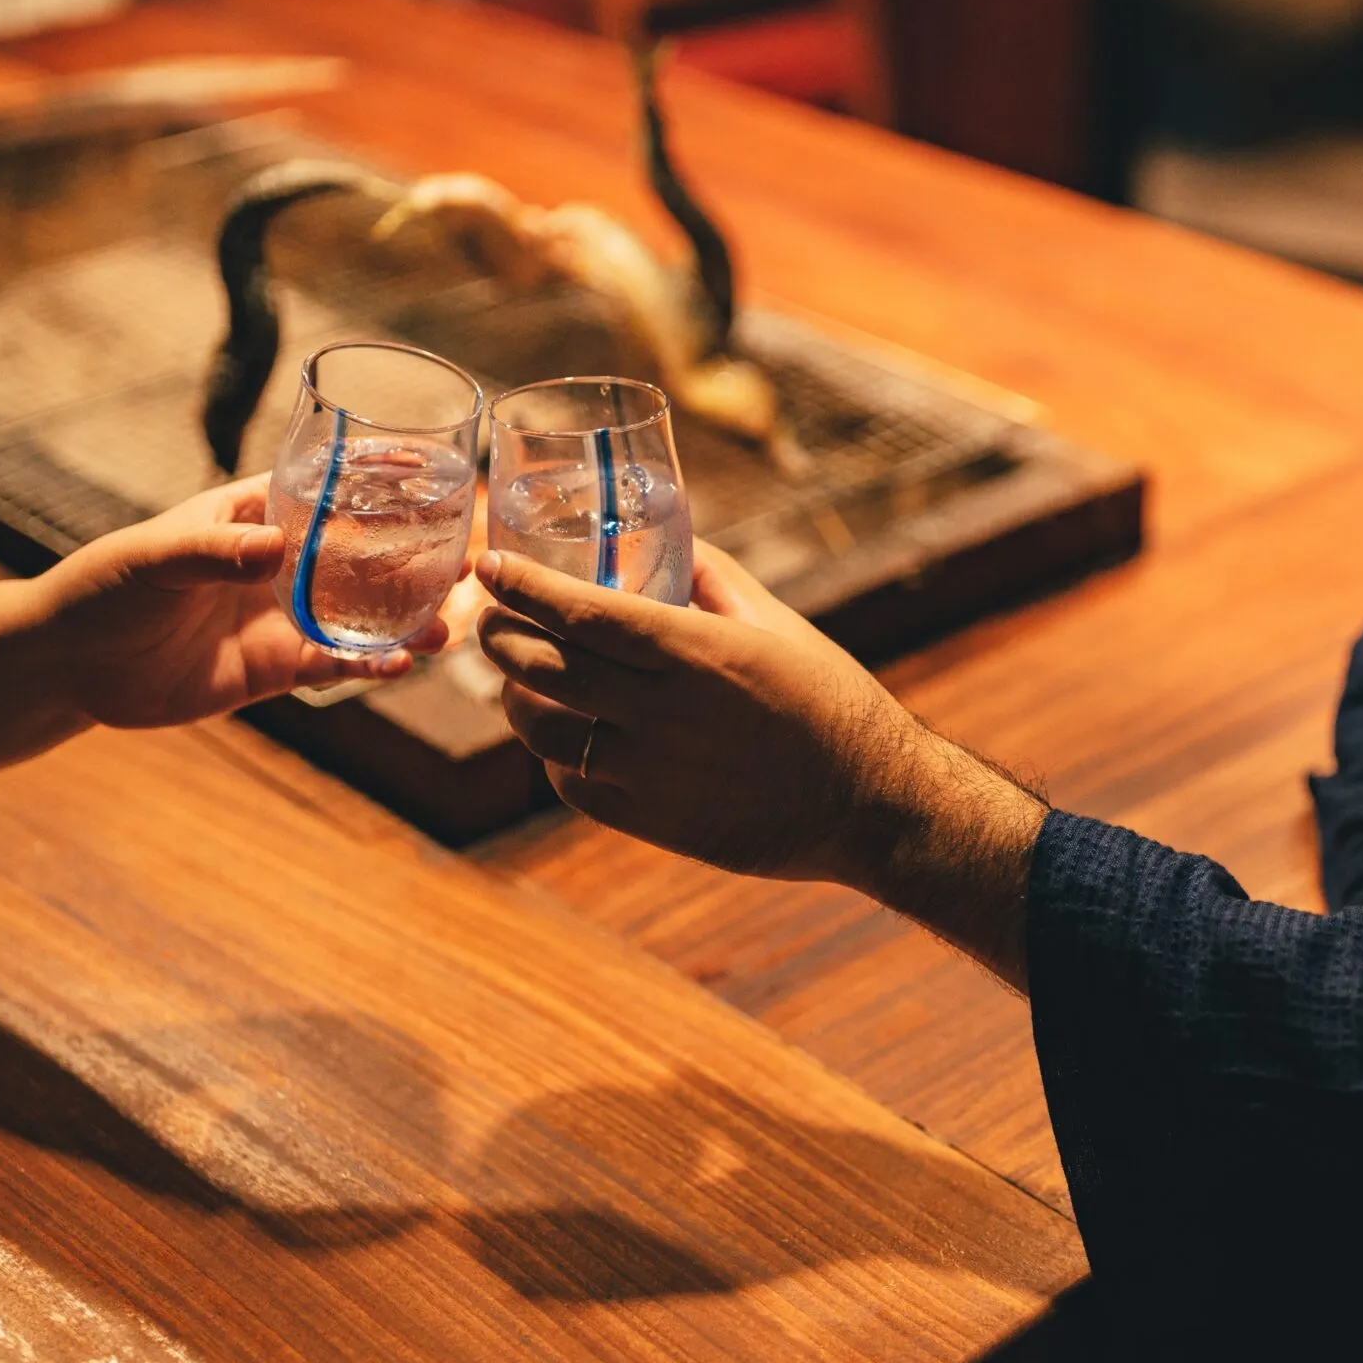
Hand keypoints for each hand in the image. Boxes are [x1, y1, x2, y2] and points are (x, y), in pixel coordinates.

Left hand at [35, 477, 446, 728]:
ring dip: (402, 620)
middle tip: (464, 561)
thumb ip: (215, 555)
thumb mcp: (155, 560)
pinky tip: (398, 665)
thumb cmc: (103, 589)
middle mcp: (276, 564)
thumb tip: (275, 552)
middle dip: (412, 558)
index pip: (326, 489)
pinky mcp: (272, 668)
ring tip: (444, 629)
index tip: (430, 471)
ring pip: (357, 614)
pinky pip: (333, 664)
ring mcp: (278, 616)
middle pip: (359, 555)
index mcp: (252, 517)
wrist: (69, 666)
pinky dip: (369, 665)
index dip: (377, 480)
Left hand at [474, 541, 935, 880]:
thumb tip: (668, 541)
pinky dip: (554, 757)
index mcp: (695, 651)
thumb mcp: (777, 624)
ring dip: (518, 699)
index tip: (491, 566)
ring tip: (521, 681)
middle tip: (494, 620)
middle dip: (503, 636)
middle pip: (544, 666)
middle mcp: (664, 711)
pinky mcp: (654, 821)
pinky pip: (572, 785)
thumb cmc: (832, 701)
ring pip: (543, 731)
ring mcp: (653, 772)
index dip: (522, 586)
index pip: (579, 611)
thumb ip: (713, 579)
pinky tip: (565, 739)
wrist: (871, 803)